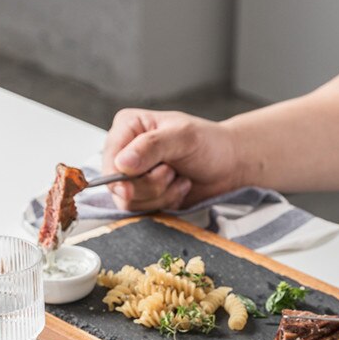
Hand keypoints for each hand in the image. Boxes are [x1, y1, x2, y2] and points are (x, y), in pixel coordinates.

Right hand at [102, 109, 239, 211]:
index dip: (124, 174)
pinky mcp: (143, 196)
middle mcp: (125, 152)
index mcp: (128, 128)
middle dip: (150, 185)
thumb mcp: (183, 137)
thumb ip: (151, 147)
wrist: (229, 165)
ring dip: (160, 194)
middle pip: (118, 185)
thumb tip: (122, 163)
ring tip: (177, 177)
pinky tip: (178, 188)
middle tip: (172, 171)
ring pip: (130, 202)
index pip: (110, 159)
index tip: (149, 173)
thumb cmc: (209, 143)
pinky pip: (143, 211)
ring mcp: (133, 177)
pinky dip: (165, 203)